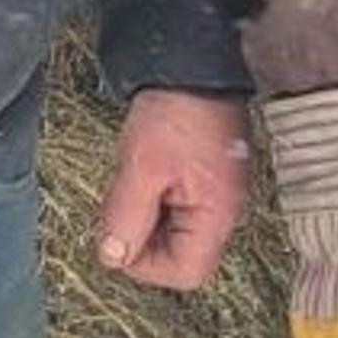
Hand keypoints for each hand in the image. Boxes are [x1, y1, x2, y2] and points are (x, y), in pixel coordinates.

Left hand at [97, 87, 254, 289]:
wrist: (191, 65)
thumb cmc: (174, 112)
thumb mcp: (140, 167)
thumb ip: (126, 218)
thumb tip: (112, 257)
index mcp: (217, 215)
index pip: (185, 272)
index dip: (145, 265)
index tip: (117, 237)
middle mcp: (225, 212)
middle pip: (181, 256)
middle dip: (143, 237)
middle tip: (122, 201)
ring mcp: (217, 195)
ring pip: (175, 232)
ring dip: (146, 217)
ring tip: (134, 180)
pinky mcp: (206, 179)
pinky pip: (177, 208)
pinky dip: (154, 199)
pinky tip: (144, 173)